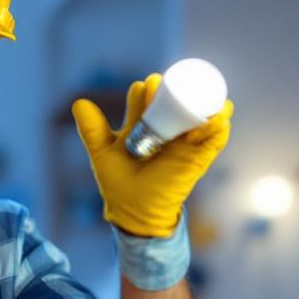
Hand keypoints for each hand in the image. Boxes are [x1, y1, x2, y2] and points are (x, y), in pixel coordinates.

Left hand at [72, 73, 231, 237]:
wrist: (134, 211)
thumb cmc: (118, 183)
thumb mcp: (102, 152)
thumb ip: (91, 129)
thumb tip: (79, 102)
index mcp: (146, 125)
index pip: (148, 100)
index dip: (145, 91)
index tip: (141, 88)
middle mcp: (168, 130)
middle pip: (174, 103)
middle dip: (171, 91)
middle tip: (161, 86)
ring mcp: (186, 143)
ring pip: (199, 116)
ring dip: (203, 103)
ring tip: (198, 92)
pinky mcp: (199, 158)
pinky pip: (214, 139)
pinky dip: (218, 127)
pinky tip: (218, 116)